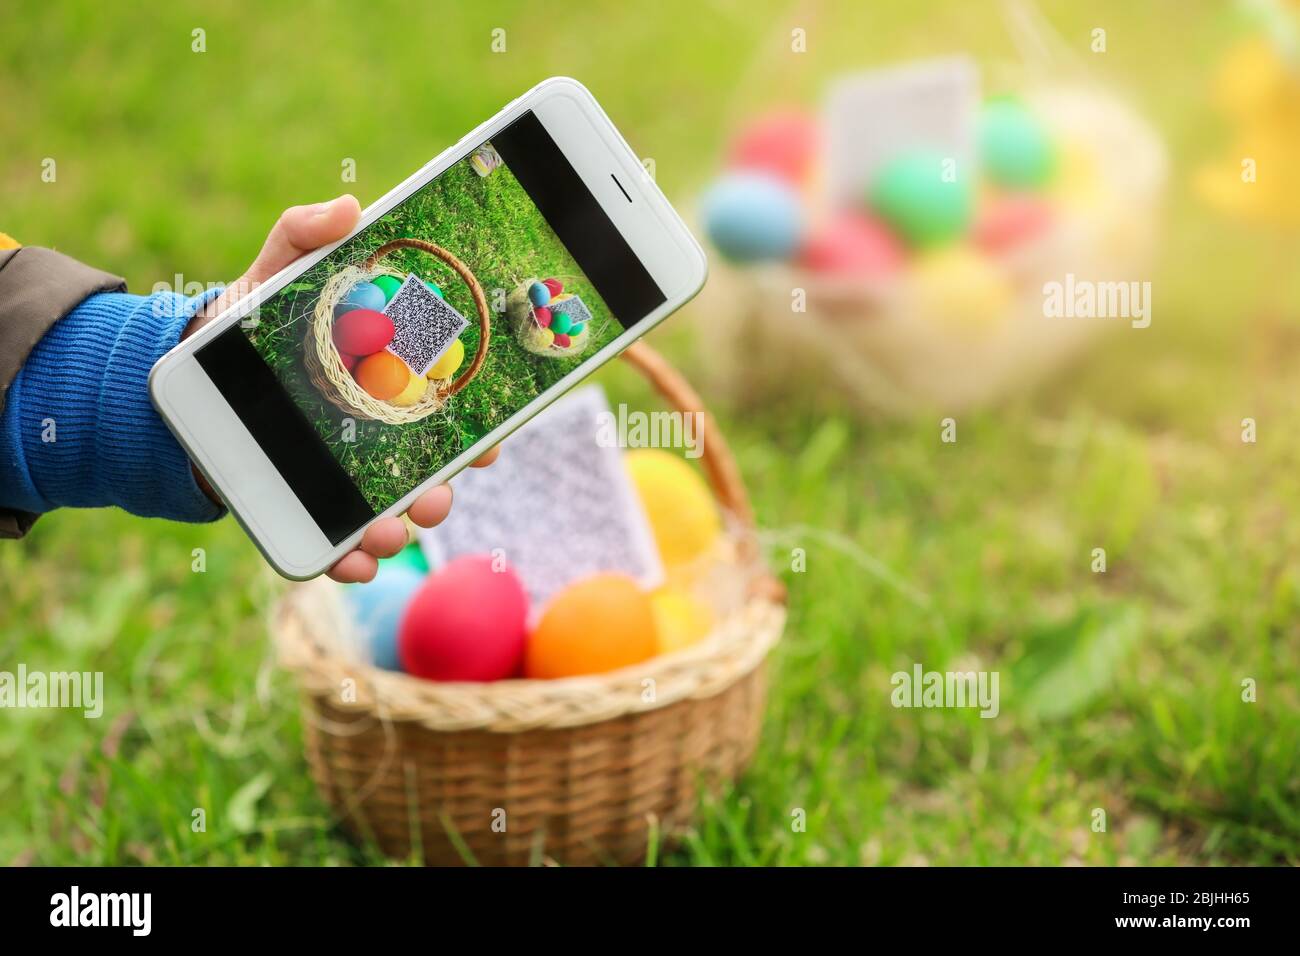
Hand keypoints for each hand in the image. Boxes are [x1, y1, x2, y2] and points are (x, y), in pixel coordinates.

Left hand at [187, 194, 499, 583]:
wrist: (184, 373)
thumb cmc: (246, 321)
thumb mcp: (273, 271)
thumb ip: (305, 234)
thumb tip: (349, 205)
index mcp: (392, 382)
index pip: (455, 410)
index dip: (484, 429)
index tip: (490, 440)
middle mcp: (382, 435)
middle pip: (434, 471)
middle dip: (443, 490)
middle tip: (434, 496)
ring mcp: (347, 476)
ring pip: (394, 511)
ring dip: (401, 527)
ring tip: (387, 531)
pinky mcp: (307, 507)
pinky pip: (339, 543)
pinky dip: (352, 560)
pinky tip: (352, 561)